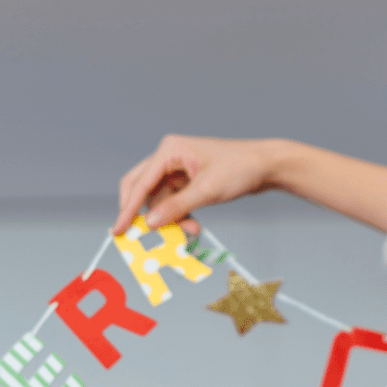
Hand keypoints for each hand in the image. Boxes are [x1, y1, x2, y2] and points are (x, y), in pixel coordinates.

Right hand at [112, 135, 284, 235]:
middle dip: (146, 214)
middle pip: (142, 189)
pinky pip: (172, 202)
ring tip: (190, 231)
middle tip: (142, 236)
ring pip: (159, 200)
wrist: (267, 166)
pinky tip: (192, 226)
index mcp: (169, 150)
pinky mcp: (187, 180)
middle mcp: (169, 157)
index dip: (127, 208)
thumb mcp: (207, 191)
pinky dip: (178, 216)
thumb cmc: (240, 168)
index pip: (140, 182)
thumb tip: (151, 223)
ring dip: (170, 219)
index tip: (119, 230)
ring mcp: (178, 169)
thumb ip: (177, 207)